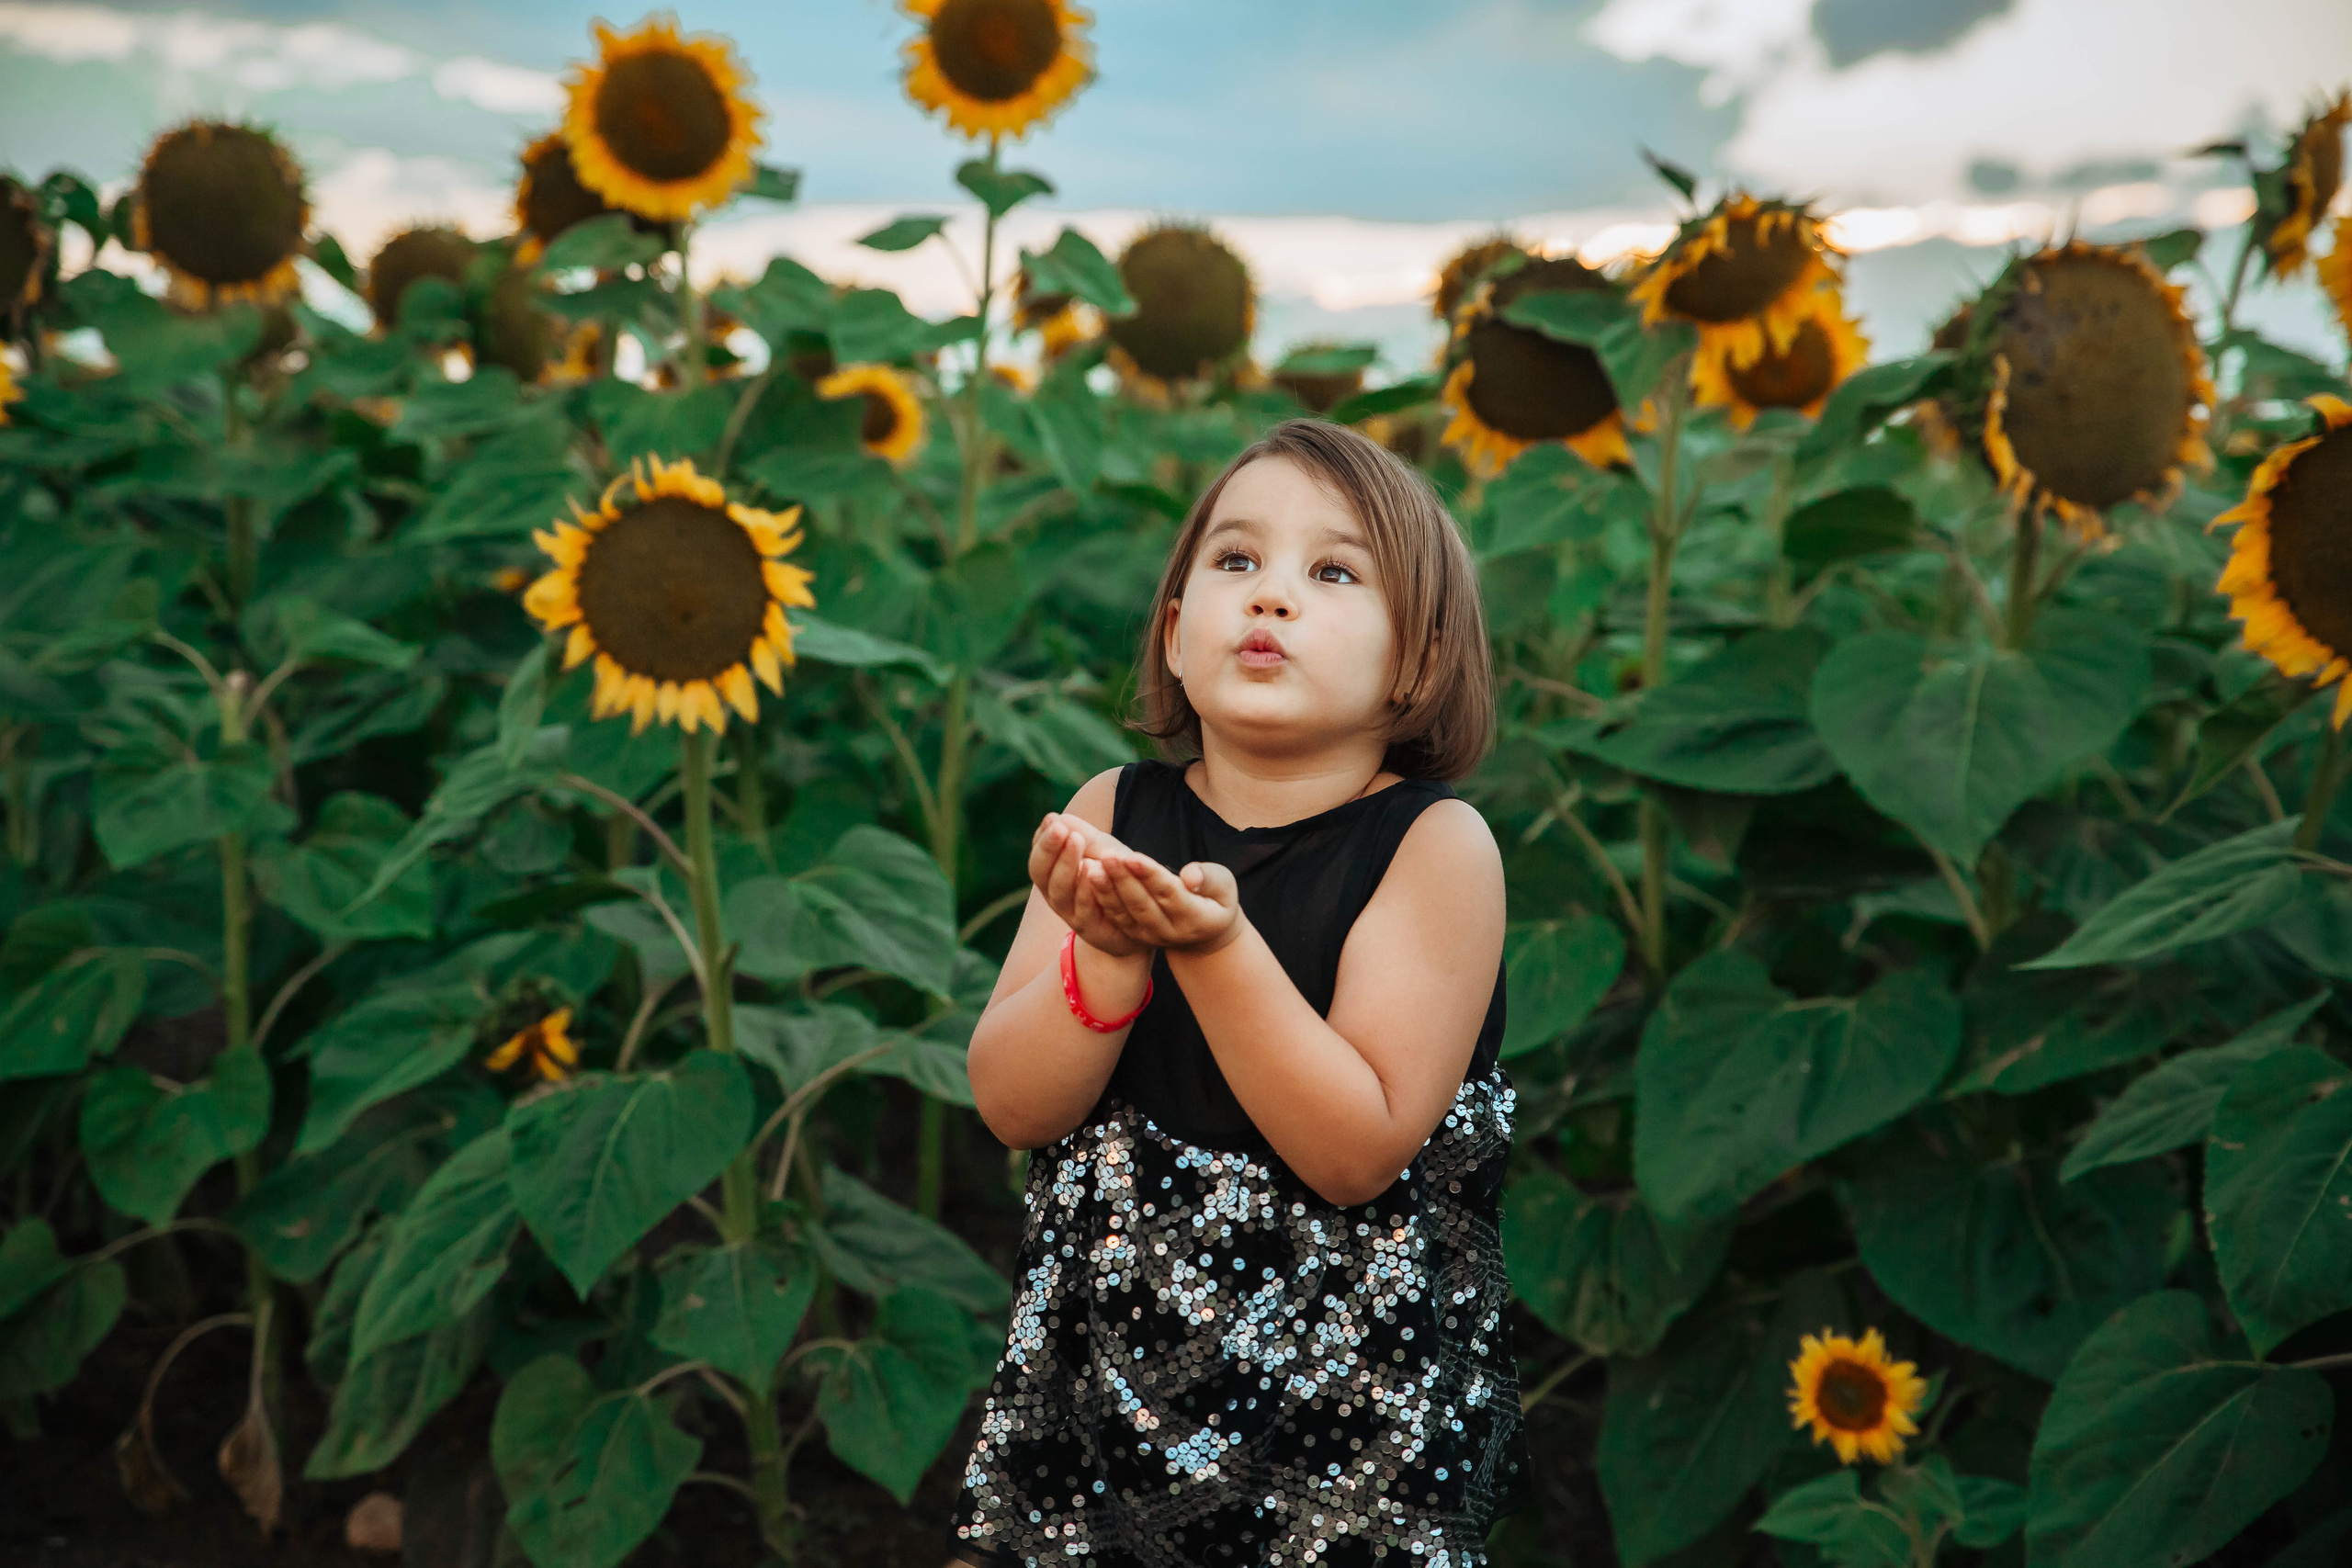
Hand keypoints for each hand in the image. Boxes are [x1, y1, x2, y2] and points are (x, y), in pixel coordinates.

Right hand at [1028, 812, 1151, 958]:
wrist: (1137, 917)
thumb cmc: (1114, 877)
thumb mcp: (1101, 850)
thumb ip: (1082, 835)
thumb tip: (1055, 817)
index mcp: (1053, 875)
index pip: (1039, 858)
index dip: (1043, 841)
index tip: (1053, 820)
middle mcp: (1056, 896)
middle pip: (1043, 875)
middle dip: (1050, 850)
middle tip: (1061, 829)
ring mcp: (1072, 914)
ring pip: (1061, 893)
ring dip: (1067, 866)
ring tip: (1076, 842)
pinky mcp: (1092, 930)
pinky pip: (1086, 911)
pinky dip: (1087, 891)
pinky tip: (1093, 870)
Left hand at [1088, 850, 1243, 955]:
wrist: (1206, 935)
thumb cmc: (1217, 901)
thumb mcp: (1225, 888)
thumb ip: (1210, 879)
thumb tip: (1190, 876)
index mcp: (1194, 917)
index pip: (1169, 893)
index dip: (1149, 876)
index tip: (1131, 855)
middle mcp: (1169, 931)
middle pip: (1141, 904)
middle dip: (1122, 880)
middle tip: (1105, 855)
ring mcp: (1149, 936)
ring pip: (1124, 912)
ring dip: (1105, 890)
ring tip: (1089, 865)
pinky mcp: (1134, 934)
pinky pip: (1114, 916)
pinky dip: (1099, 897)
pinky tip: (1085, 876)